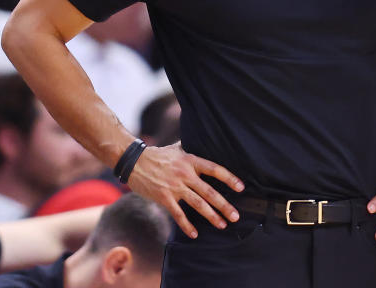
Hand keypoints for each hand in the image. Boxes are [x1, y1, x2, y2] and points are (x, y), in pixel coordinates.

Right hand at [126, 142, 243, 238]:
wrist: (134, 161)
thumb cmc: (158, 155)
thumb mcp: (178, 148)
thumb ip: (192, 149)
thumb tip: (205, 141)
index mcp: (191, 161)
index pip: (215, 169)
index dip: (229, 178)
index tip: (241, 187)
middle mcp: (186, 174)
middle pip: (210, 191)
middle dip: (224, 205)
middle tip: (236, 216)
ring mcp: (175, 187)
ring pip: (198, 204)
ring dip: (212, 216)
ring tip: (222, 225)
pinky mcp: (164, 198)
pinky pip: (178, 214)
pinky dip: (187, 225)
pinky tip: (195, 234)